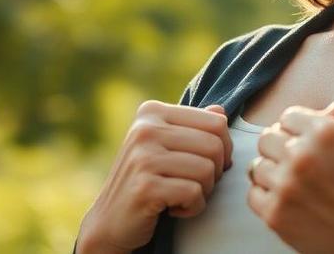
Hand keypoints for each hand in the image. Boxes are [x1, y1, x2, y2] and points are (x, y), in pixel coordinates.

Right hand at [77, 101, 232, 253]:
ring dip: (204, 192)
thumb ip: (193, 127)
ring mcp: (143, 156)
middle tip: (193, 185)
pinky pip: (194, 193)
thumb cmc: (147, 181)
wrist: (111, 221)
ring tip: (181, 197)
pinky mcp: (145, 186)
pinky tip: (174, 209)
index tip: (204, 165)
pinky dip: (193, 207)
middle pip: (215, 146)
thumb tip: (221, 112)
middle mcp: (145, 128)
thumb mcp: (166, 147)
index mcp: (152, 112)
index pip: (217, 122)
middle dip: (215, 172)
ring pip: (207, 170)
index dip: (223, 149)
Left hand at [246, 101, 333, 253]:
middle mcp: (301, 155)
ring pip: (258, 165)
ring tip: (295, 182)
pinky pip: (253, 194)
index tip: (307, 141)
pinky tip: (288, 199)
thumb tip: (325, 108)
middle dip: (282, 146)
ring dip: (274, 171)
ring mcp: (285, 186)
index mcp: (325, 131)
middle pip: (268, 137)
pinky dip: (267, 195)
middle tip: (299, 162)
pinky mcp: (276, 214)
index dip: (298, 128)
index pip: (288, 116)